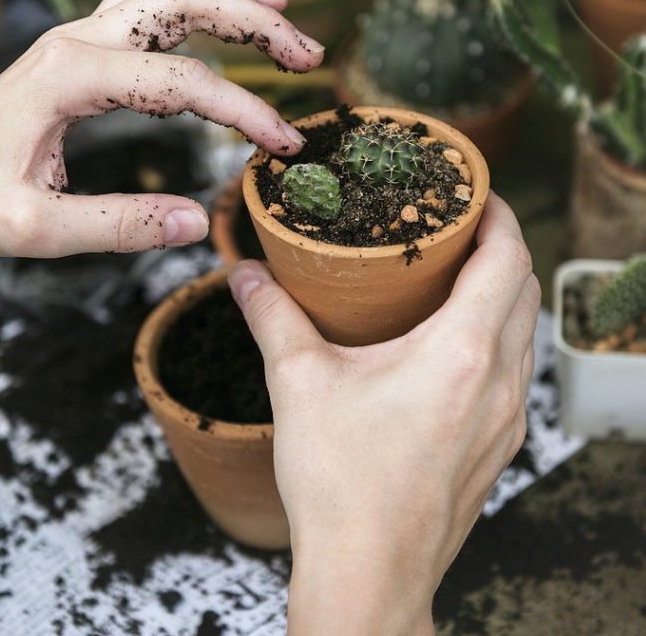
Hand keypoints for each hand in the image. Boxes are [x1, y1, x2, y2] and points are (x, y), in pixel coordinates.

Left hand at [0, 0, 323, 262]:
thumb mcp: (37, 230)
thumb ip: (120, 225)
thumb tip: (197, 222)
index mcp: (70, 76)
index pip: (183, 82)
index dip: (244, 111)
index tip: (283, 146)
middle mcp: (76, 39)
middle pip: (183, 2)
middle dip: (254, 20)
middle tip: (308, 53)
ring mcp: (76, 35)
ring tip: (282, 4)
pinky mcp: (78, 46)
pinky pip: (144, 0)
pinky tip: (220, 6)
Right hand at [228, 192, 539, 635]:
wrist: (369, 577)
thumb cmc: (340, 485)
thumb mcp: (298, 383)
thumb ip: (271, 316)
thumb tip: (244, 272)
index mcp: (462, 352)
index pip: (508, 258)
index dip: (498, 214)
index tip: (474, 191)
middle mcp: (500, 381)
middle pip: (525, 288)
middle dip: (501, 246)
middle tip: (457, 225)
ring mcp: (506, 419)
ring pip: (525, 332)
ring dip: (502, 292)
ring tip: (455, 275)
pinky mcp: (499, 447)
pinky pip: (516, 371)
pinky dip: (498, 337)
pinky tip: (452, 343)